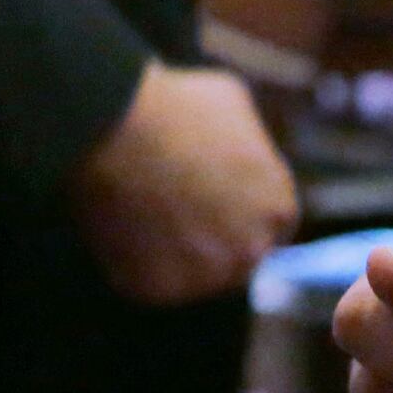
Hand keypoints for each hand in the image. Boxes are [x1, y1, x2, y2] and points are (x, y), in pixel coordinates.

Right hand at [68, 62, 298, 305]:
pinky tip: (124, 225)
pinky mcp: (155, 289)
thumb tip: (240, 148)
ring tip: (148, 212)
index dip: (246, 210)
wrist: (115, 124)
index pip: (275, 225)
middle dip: (216, 237)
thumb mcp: (233, 103)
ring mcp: (202, 276)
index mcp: (277, 206)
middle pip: (239, 257)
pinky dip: (136, 261)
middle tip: (180, 207)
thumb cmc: (176, 104)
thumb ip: (249, 139)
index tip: (217, 198)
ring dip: (178, 253)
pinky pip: (149, 281)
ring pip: (195, 275)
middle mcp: (249, 250)